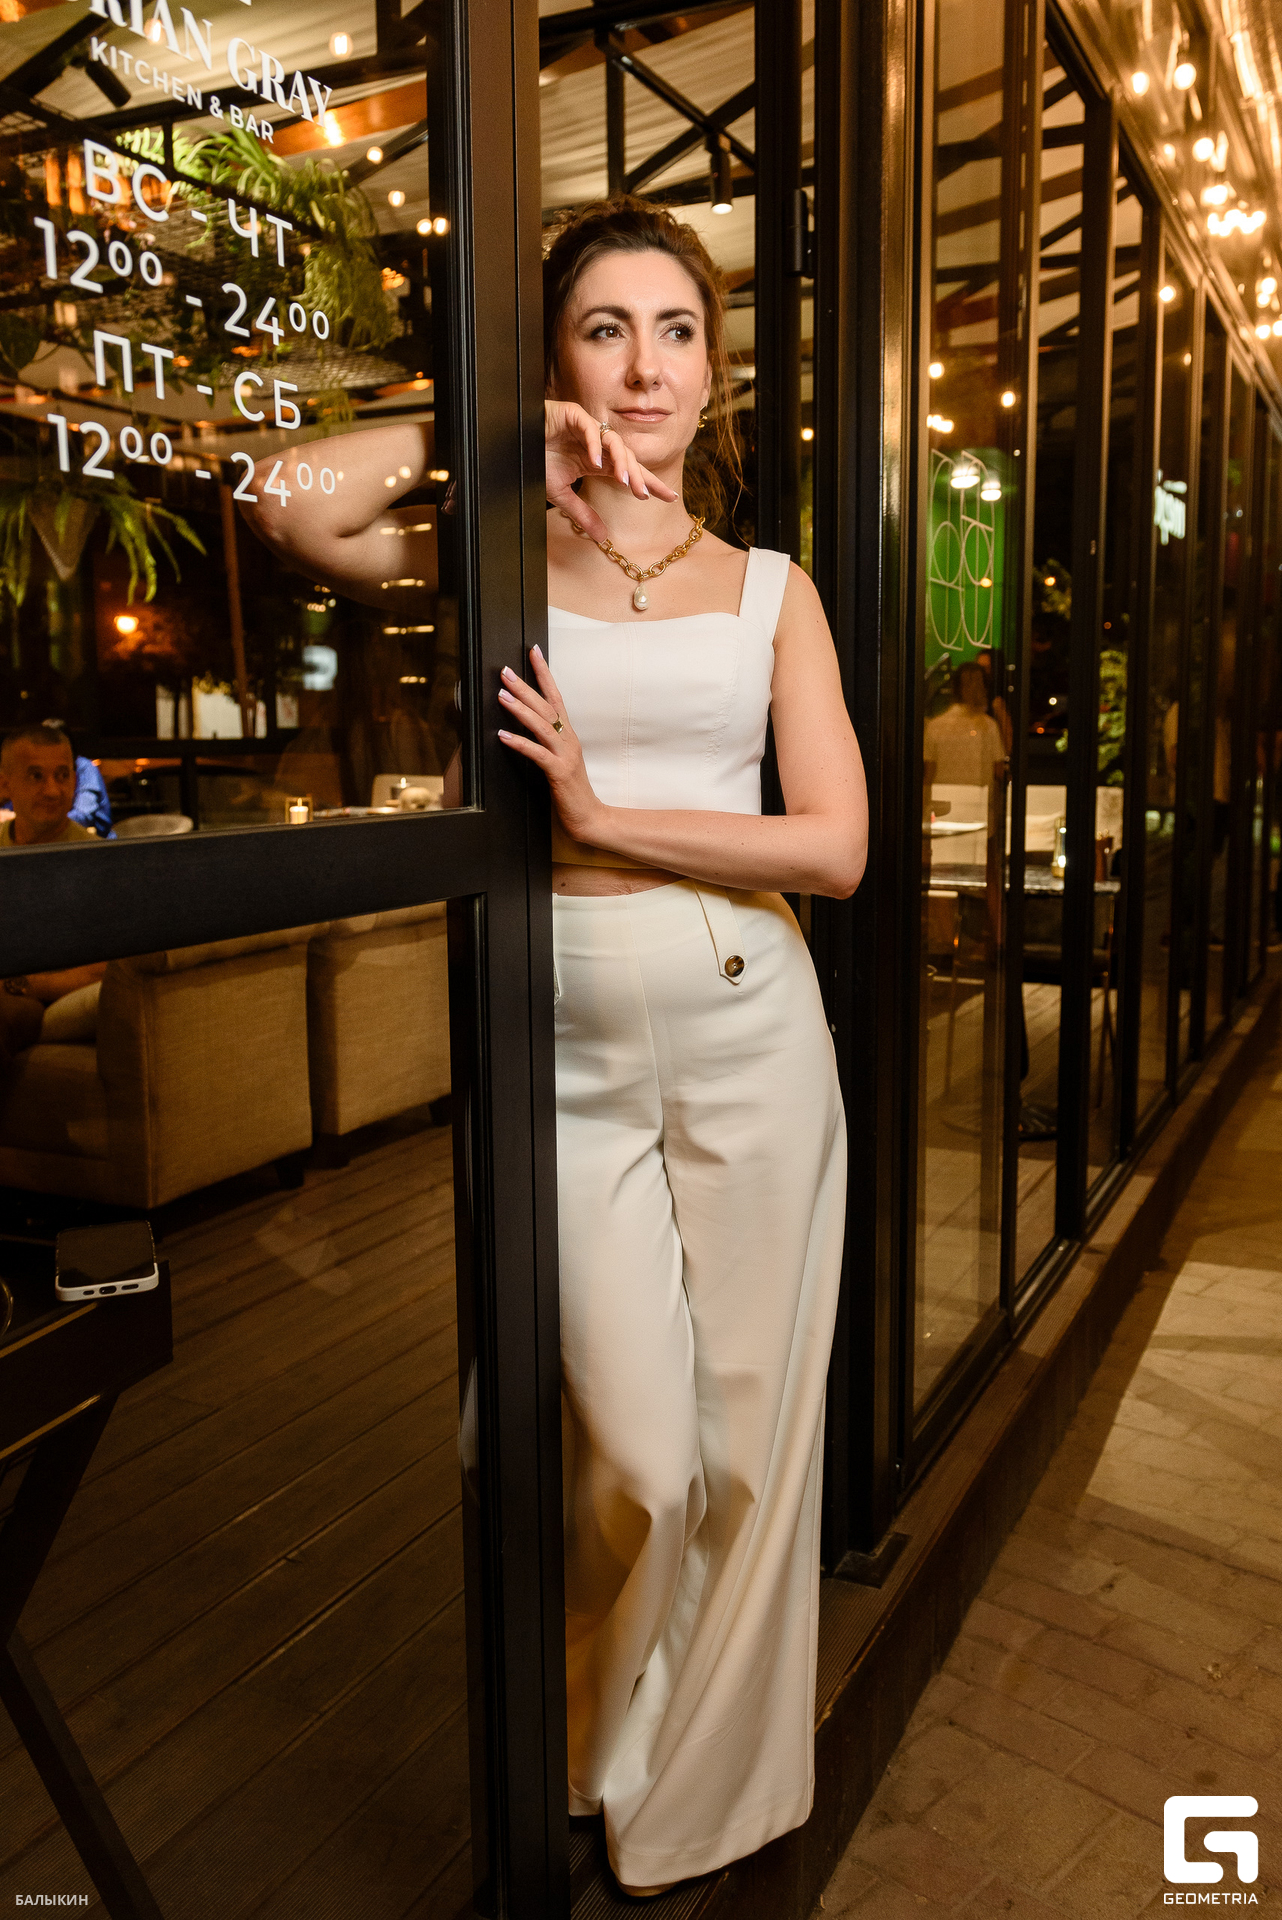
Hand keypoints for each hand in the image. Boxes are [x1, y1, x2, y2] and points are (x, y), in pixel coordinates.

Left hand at [497, 647, 603, 844]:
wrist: (589, 817)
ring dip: (520, 709)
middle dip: (525, 685)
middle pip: (546, 706)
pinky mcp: (559, 773)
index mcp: (568, 734)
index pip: (556, 696)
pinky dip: (519, 743)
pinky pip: (537, 754)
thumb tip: (522, 725)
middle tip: (505, 670)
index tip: (533, 651)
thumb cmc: (571, 791)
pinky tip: (503, 735)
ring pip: (542, 725)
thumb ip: (545, 742)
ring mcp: (565, 756)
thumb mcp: (558, 760)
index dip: (544, 673)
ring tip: (501, 695)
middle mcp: (569, 740)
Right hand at [545, 401, 677, 539]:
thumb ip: (583, 514)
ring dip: (621, 461)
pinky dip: (594, 444)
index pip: (629, 472)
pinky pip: (589, 427)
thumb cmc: (534, 463)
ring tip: (623, 481)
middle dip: (638, 476)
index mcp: (596, 461)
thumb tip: (602, 538)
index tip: (670, 497)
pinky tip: (595, 462)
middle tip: (645, 494)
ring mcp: (586, 428)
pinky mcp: (572, 414)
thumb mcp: (561, 495)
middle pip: (627, 458)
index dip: (649, 483)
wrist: (511, 445)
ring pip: (613, 441)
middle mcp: (596, 444)